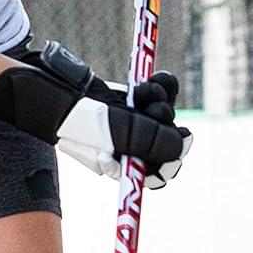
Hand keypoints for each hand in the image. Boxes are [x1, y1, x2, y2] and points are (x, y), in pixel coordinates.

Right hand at [57, 70, 191, 186]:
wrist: (68, 95)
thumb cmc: (89, 121)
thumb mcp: (123, 135)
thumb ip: (155, 142)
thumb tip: (184, 142)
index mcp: (129, 166)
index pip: (162, 171)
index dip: (174, 156)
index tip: (184, 134)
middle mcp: (135, 147)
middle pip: (168, 138)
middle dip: (163, 119)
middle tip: (150, 108)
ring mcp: (137, 123)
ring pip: (166, 113)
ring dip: (160, 100)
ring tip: (142, 92)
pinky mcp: (137, 101)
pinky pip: (164, 94)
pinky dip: (162, 85)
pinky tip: (152, 81)